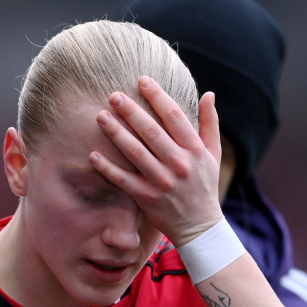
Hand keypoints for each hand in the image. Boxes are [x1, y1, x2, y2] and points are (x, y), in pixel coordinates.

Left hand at [88, 76, 223, 246]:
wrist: (200, 226)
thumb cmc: (204, 186)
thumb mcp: (213, 154)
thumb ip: (210, 123)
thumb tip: (209, 94)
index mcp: (195, 149)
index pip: (174, 116)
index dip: (157, 96)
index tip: (142, 80)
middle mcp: (179, 163)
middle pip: (151, 131)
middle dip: (131, 111)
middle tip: (113, 95)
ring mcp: (162, 181)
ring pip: (135, 153)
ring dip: (116, 134)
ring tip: (100, 116)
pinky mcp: (147, 198)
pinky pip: (123, 180)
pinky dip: (107, 168)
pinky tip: (92, 155)